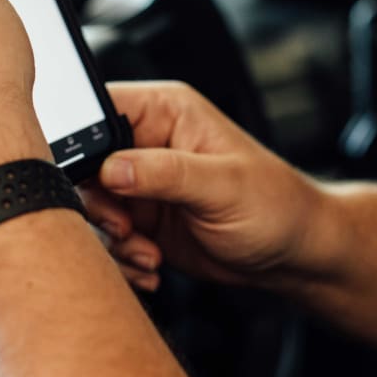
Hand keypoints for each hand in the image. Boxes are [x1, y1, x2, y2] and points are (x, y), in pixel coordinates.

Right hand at [81, 82, 324, 290]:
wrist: (293, 254)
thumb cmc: (276, 204)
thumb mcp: (222, 185)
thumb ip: (165, 173)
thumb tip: (111, 166)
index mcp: (165, 112)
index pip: (99, 110)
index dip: (83, 144)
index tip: (95, 183)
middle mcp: (147, 144)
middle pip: (85, 165)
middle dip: (99, 206)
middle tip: (125, 228)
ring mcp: (143, 184)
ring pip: (93, 207)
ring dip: (114, 240)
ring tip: (148, 254)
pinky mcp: (142, 219)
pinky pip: (109, 237)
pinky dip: (123, 258)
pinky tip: (151, 266)